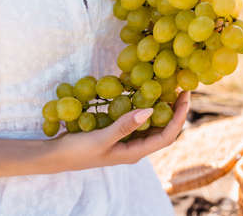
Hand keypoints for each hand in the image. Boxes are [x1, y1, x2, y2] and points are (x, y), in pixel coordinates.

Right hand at [49, 91, 189, 171]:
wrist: (57, 156)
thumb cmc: (79, 151)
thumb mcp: (101, 139)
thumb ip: (124, 126)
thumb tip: (150, 110)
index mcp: (135, 152)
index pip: (167, 135)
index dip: (179, 116)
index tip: (185, 96)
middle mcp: (135, 146)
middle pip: (163, 128)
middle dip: (175, 109)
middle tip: (180, 87)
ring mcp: (127, 139)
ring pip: (151, 122)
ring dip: (161, 105)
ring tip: (166, 86)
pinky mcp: (118, 131)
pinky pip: (136, 117)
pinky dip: (141, 103)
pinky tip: (139, 89)